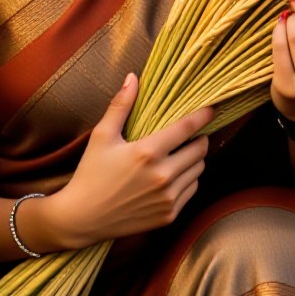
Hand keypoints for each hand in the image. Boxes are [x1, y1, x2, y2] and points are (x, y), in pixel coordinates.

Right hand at [49, 74, 212, 247]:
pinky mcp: (168, 215)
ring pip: (198, 171)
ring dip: (194, 160)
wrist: (83, 218)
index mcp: (147, 153)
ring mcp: (167, 198)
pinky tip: (173, 175)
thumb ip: (121, 105)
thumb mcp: (102, 136)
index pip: (187, 129)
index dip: (202, 116)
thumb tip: (133, 77)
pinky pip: (191, 190)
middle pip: (200, 150)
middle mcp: (162, 177)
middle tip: (192, 134)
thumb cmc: (90, 173)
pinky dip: (188, 180)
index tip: (211, 109)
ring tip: (181, 154)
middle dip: (199, 139)